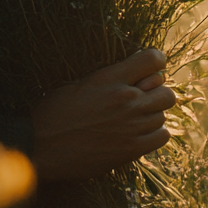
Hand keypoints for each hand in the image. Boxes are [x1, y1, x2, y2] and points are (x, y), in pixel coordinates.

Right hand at [30, 49, 174, 182]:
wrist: (41, 145)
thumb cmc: (54, 112)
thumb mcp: (78, 83)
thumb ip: (110, 79)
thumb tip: (138, 78)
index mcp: (110, 77)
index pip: (153, 59)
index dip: (156, 63)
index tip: (150, 70)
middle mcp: (126, 99)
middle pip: (167, 92)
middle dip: (156, 94)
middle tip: (141, 101)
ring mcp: (131, 125)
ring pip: (163, 115)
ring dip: (152, 116)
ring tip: (133, 120)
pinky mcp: (131, 148)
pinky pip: (162, 136)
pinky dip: (154, 134)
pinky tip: (137, 134)